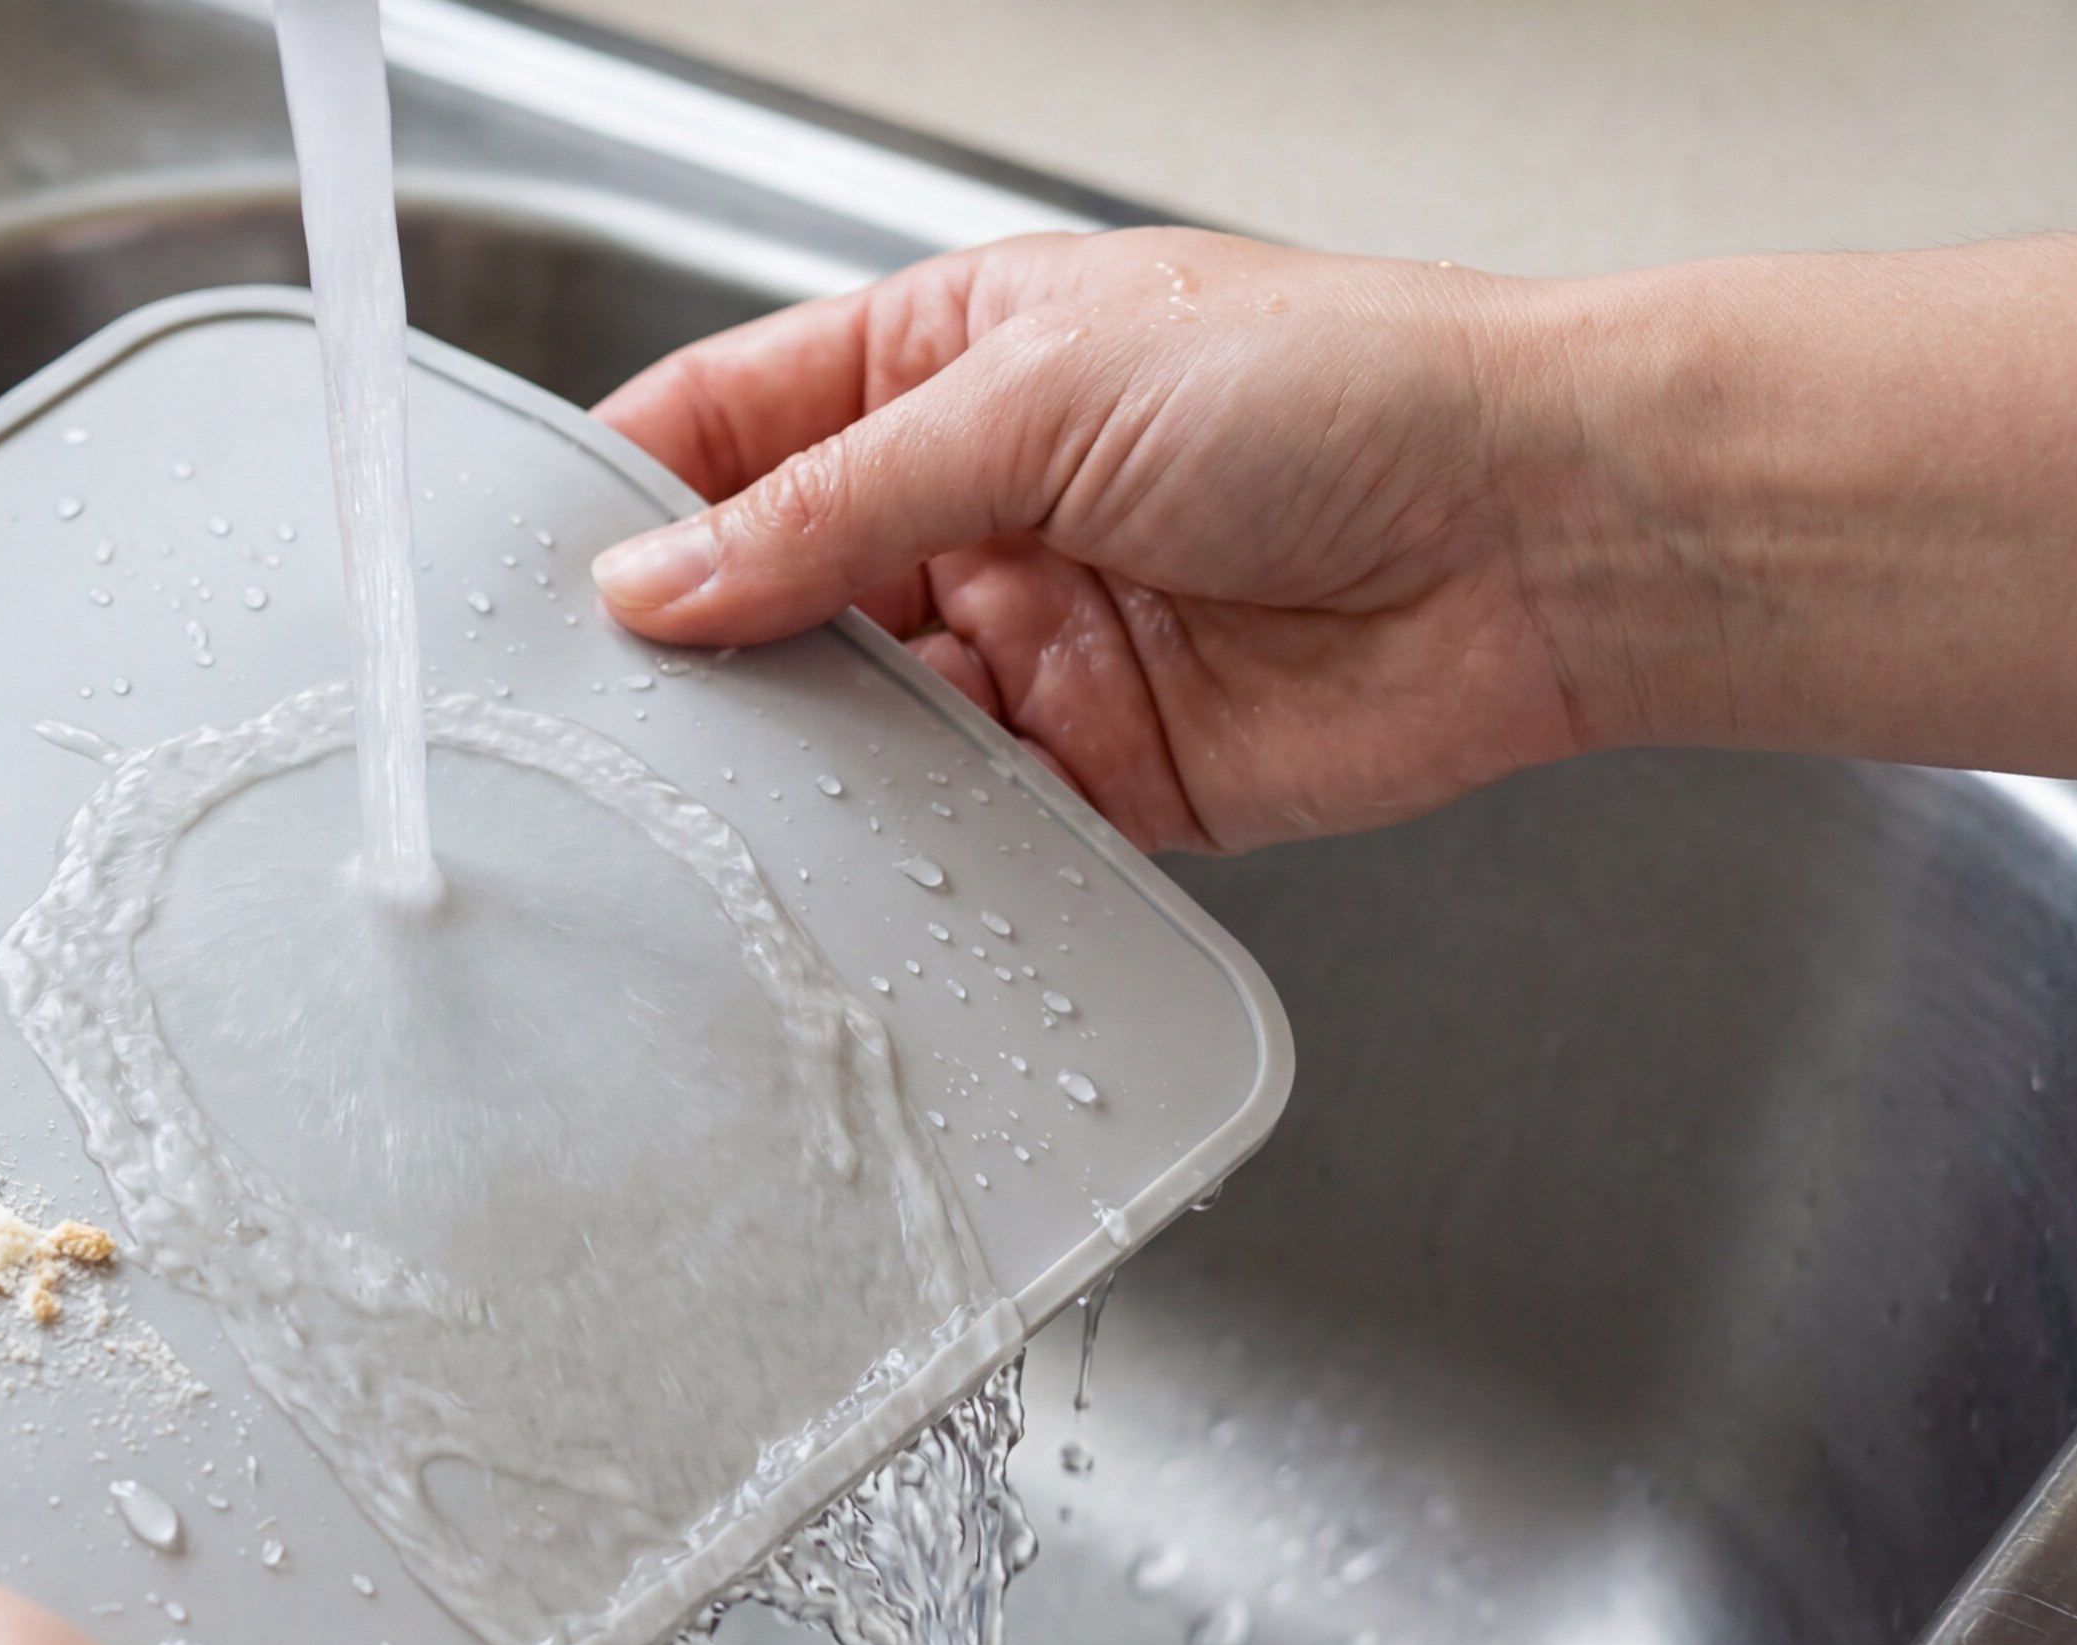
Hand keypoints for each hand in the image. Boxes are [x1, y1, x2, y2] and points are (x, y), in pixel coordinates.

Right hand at [592, 225, 2076, 851]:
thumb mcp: (1041, 402)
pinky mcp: (1091, 770)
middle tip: (593, 711)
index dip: (628, 489)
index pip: (734, 421)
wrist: (1547, 538)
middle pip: (772, 585)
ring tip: (707, 791)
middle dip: (690, 646)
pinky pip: (954, 819)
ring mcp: (1030, 640)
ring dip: (788, 754)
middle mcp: (976, 502)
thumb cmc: (1353, 391)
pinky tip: (844, 852)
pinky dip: (897, 842)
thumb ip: (831, 507)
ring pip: (850, 716)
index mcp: (950, 360)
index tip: (529, 567)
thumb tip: (663, 580)